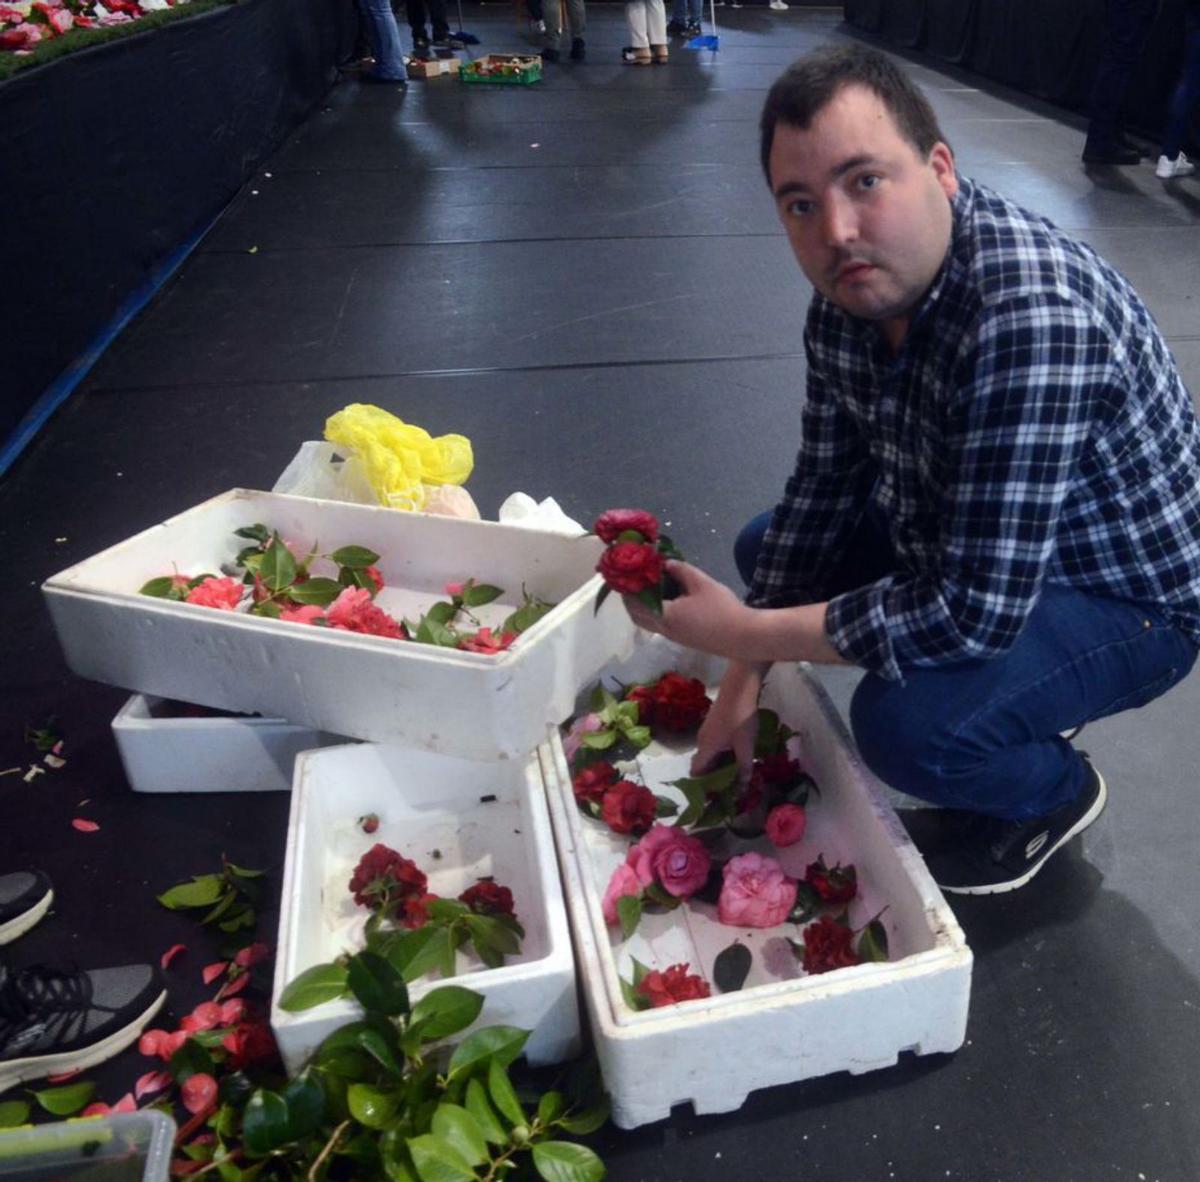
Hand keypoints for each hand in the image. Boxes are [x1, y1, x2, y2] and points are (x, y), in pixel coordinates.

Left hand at [622, 561, 753, 658]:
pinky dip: (654, 612)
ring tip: (650, 588)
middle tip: (636, 581)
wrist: (744, 637)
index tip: (628, 574)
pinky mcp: (682, 640)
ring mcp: (673, 637)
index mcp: (665, 615)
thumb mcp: (701, 583)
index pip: (635, 603)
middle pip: (636, 616)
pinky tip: (667, 599)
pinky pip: (659, 625)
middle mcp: (664, 629)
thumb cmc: (722, 609)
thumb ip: (681, 570)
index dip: (628, 589)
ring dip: (642, 607)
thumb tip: (666, 564)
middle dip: (631, 599)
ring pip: (647, 623)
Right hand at [691, 659, 766, 779]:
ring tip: (734, 771)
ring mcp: (706, 730)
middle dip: (713, 777)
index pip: (696, 773)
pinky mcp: (712, 723)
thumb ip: (744, 768)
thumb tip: (743, 787)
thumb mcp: (746, 746)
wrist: (739, 688)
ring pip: (708, 754)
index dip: (702, 786)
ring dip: (718, 764)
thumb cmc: (740, 718)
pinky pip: (713, 744)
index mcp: (706, 749)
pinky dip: (721, 753)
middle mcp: (701, 741)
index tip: (714, 795)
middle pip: (702, 764)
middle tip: (728, 786)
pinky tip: (735, 752)